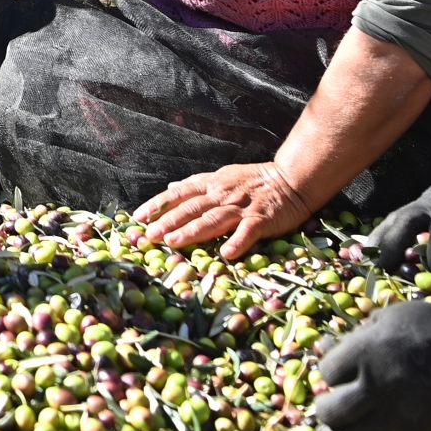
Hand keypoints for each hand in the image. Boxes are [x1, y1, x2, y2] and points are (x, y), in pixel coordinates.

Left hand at [134, 161, 312, 260]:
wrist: (292, 179)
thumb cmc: (255, 181)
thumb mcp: (222, 177)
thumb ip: (198, 185)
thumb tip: (171, 188)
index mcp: (212, 184)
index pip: (179, 194)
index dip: (158, 205)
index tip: (138, 217)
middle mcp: (223, 194)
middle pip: (191, 208)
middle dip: (168, 222)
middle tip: (148, 236)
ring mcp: (242, 207)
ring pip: (213, 219)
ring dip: (192, 232)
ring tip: (173, 243)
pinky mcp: (262, 219)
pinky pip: (249, 231)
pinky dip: (238, 242)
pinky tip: (227, 254)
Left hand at [314, 288, 430, 430]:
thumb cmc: (428, 326)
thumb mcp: (386, 319)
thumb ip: (354, 338)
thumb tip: (322, 349)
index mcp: (367, 352)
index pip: (327, 373)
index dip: (328, 373)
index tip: (337, 373)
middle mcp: (379, 386)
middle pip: (332, 412)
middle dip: (325, 411)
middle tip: (327, 409)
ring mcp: (399, 414)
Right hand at [370, 171, 430, 276]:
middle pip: (408, 219)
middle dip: (394, 244)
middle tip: (384, 268)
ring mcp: (420, 200)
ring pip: (395, 219)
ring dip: (379, 241)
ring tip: (366, 262)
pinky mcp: (414, 207)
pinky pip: (393, 221)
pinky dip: (379, 237)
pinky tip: (367, 253)